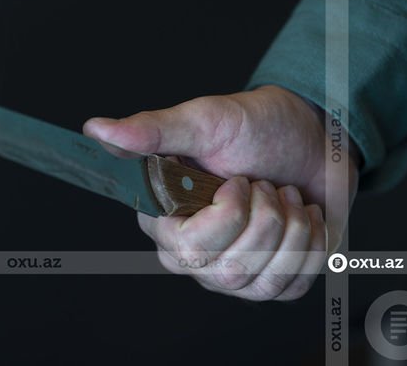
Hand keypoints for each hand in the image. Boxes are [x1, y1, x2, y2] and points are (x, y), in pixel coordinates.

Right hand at [83, 85, 358, 299]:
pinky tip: (303, 217)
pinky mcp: (270, 281)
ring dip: (292, 228)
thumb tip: (95, 128)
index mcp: (169, 220)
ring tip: (286, 196)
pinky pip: (294, 285)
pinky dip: (311, 244)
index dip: (227, 216)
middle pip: (232, 269)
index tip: (240, 180)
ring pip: (266, 281)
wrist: (310, 137)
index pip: (191, 247)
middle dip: (267, 219)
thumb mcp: (205, 121)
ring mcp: (232, 274)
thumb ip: (152, 130)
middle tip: (265, 184)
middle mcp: (194, 255)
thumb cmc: (256, 127)